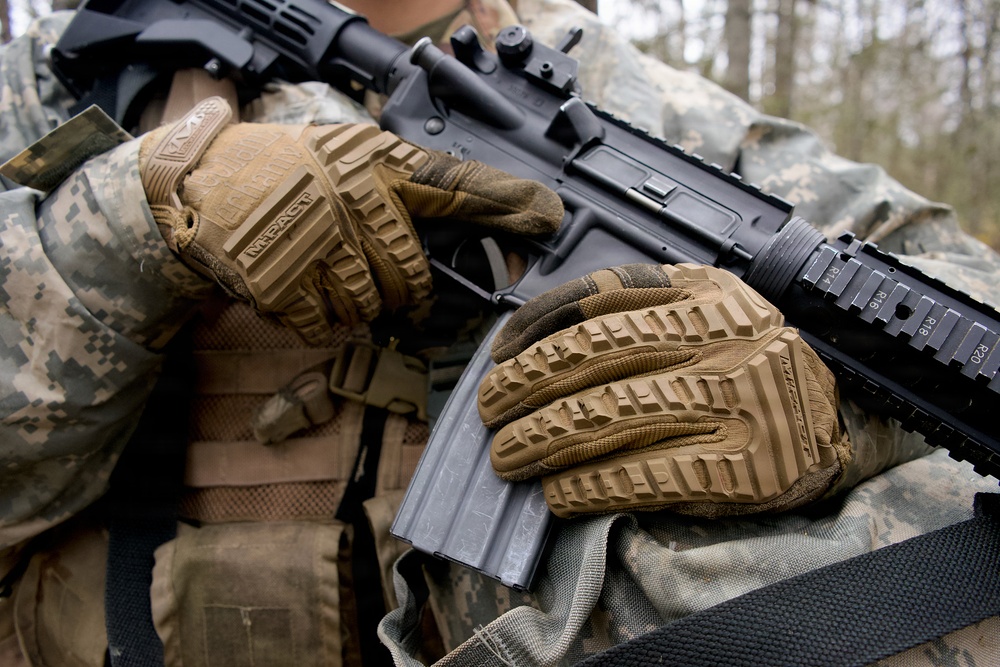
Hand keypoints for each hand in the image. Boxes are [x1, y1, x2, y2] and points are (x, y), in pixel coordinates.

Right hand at [139, 97, 561, 344]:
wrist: (195, 186)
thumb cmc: (282, 174)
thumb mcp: (344, 157)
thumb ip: (399, 187)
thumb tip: (461, 227)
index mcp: (370, 163)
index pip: (451, 183)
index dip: (504, 203)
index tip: (548, 218)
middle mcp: (349, 200)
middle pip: (412, 276)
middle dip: (402, 290)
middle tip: (373, 273)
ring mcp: (316, 244)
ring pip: (371, 306)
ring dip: (354, 302)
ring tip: (323, 269)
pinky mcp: (282, 284)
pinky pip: (326, 327)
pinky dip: (316, 317)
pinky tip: (296, 285)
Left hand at [477, 263, 847, 517]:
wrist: (831, 418)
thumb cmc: (746, 360)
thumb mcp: (704, 308)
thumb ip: (633, 304)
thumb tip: (534, 338)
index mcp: (703, 295)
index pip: (600, 299)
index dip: (537, 328)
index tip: (499, 356)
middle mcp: (719, 342)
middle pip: (595, 360)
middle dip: (527, 388)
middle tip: (490, 413)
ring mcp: (734, 404)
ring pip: (612, 419)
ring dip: (545, 441)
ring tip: (508, 458)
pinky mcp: (742, 469)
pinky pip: (648, 477)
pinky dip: (593, 487)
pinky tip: (559, 494)